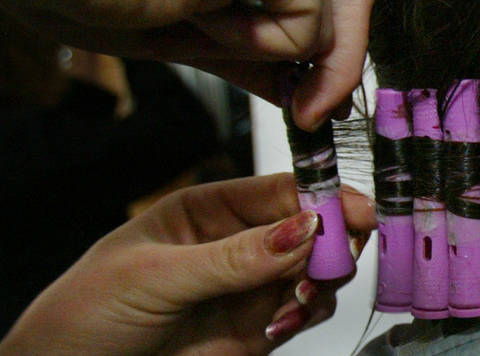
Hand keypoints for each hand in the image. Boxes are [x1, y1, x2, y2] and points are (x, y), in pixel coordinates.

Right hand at [0, 0, 371, 129]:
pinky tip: (196, 7)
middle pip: (350, 3)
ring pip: (328, 25)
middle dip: (336, 69)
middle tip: (311, 117)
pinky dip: (250, 44)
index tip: (313, 101)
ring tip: (198, 24)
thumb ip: (255, 56)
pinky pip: (302, 30)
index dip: (327, 55)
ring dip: (267, 53)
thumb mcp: (195, 35)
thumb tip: (301, 90)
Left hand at [0, 173, 375, 355]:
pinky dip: (308, 314)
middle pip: (310, 228)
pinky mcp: (258, 328)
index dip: (322, 195)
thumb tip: (302, 229)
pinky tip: (283, 321)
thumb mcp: (155, 275)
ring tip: (299, 297)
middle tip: (337, 256)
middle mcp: (237, 243)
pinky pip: (304, 312)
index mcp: (209, 210)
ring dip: (323, 280)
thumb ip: (233, 257)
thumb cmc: (86, 312)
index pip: (278, 190)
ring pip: (316, 270)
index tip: (354, 209)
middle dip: (333, 239)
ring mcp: (250, 287)